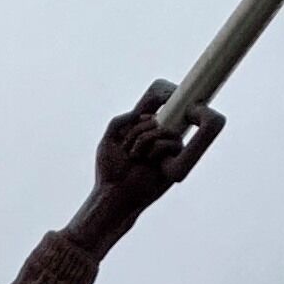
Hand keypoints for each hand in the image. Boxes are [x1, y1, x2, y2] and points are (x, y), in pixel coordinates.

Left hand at [72, 80, 221, 250]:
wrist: (114, 194)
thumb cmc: (109, 171)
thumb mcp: (108, 140)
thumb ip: (120, 121)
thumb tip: (140, 114)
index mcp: (140, 131)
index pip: (155, 108)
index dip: (163, 95)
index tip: (168, 89)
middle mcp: (154, 138)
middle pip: (157, 117)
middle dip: (138, 128)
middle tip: (127, 147)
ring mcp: (165, 149)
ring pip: (164, 129)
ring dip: (144, 139)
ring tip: (134, 155)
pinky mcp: (175, 161)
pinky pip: (173, 142)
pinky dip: (156, 148)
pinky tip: (147, 160)